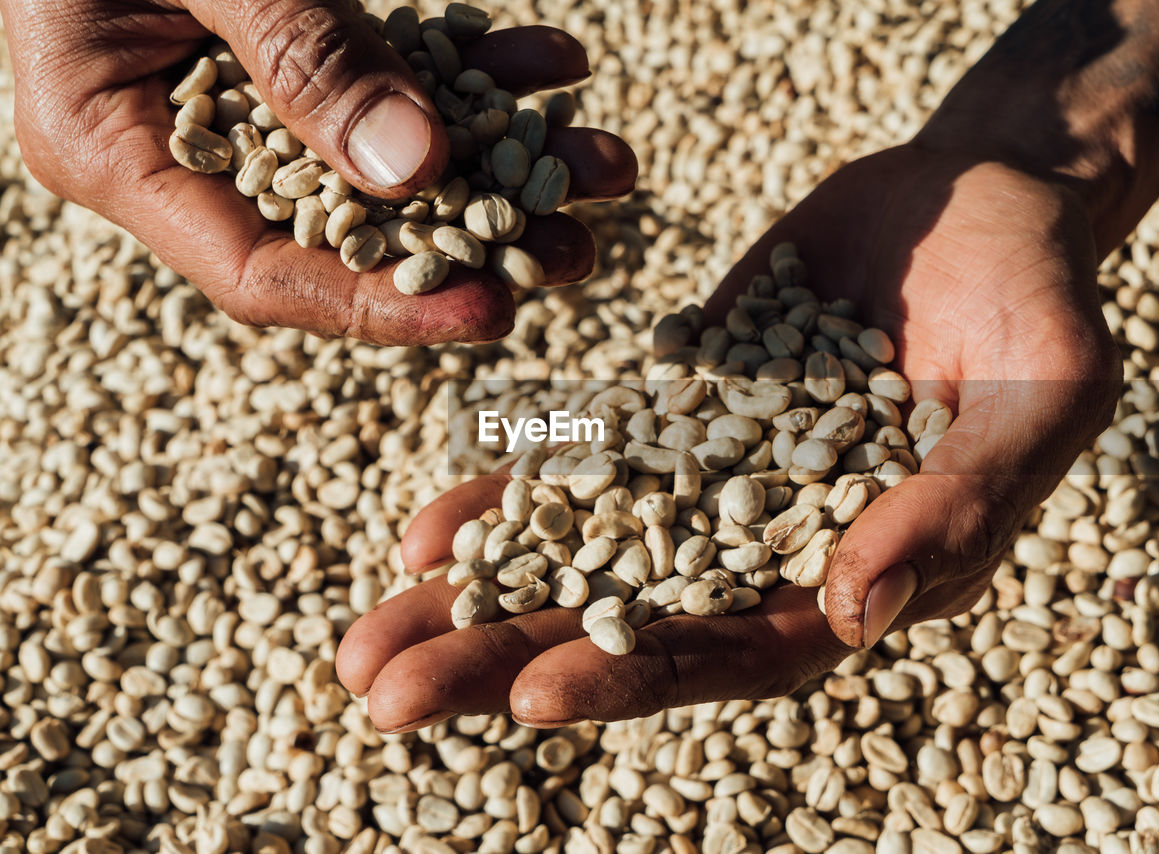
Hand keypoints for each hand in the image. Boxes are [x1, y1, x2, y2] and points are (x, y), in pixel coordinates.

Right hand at [0, 0, 635, 343]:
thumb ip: (298, 56)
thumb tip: (416, 168)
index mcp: (117, 154)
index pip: (264, 276)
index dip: (382, 307)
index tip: (496, 313)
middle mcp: (190, 148)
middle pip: (348, 233)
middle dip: (475, 241)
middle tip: (579, 247)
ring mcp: (245, 101)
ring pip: (390, 160)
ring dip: (503, 158)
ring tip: (604, 161)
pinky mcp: (293, 52)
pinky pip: (393, 79)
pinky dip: (473, 72)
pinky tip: (554, 63)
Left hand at [334, 142, 1120, 729]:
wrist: (972, 206)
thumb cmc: (1036, 302)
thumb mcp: (1040, 394)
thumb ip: (963, 504)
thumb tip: (861, 609)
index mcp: (863, 575)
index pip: (741, 650)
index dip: (640, 673)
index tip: (532, 694)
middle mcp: (772, 551)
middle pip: (630, 623)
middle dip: (508, 660)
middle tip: (384, 696)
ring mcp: (712, 488)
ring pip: (584, 560)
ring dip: (478, 602)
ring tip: (364, 644)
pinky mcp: (676, 420)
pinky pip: (583, 472)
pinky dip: (509, 504)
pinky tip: (425, 538)